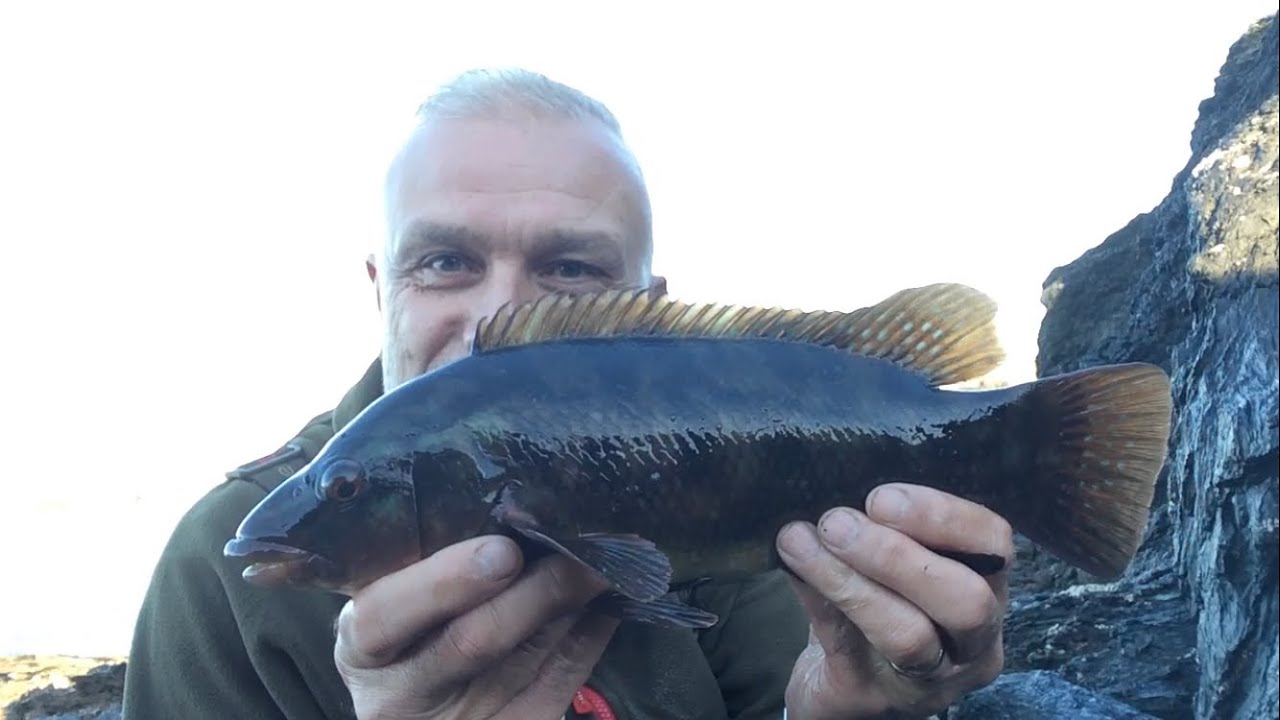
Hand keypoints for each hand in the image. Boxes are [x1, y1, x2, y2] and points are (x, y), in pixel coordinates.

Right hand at [333, 535, 618, 719]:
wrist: (430, 706)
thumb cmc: (412, 628)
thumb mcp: (401, 598)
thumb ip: (437, 562)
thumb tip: (520, 504)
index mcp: (364, 644)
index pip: (385, 615)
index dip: (445, 582)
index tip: (502, 550)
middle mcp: (402, 691)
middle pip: (472, 641)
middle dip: (535, 591)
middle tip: (577, 550)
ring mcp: (458, 719)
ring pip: (528, 657)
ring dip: (573, 602)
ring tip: (602, 558)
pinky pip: (561, 681)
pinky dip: (591, 634)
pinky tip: (607, 599)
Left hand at [776, 483, 1011, 718]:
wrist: (839, 680)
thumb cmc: (875, 602)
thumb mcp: (891, 559)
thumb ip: (881, 523)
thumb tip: (839, 475)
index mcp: (989, 590)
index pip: (993, 545)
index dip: (944, 516)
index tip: (882, 497)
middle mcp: (974, 643)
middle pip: (966, 601)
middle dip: (897, 556)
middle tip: (836, 523)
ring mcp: (930, 680)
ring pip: (909, 635)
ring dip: (849, 580)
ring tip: (800, 542)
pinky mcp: (876, 697)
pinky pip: (849, 648)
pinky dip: (817, 601)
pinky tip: (792, 568)